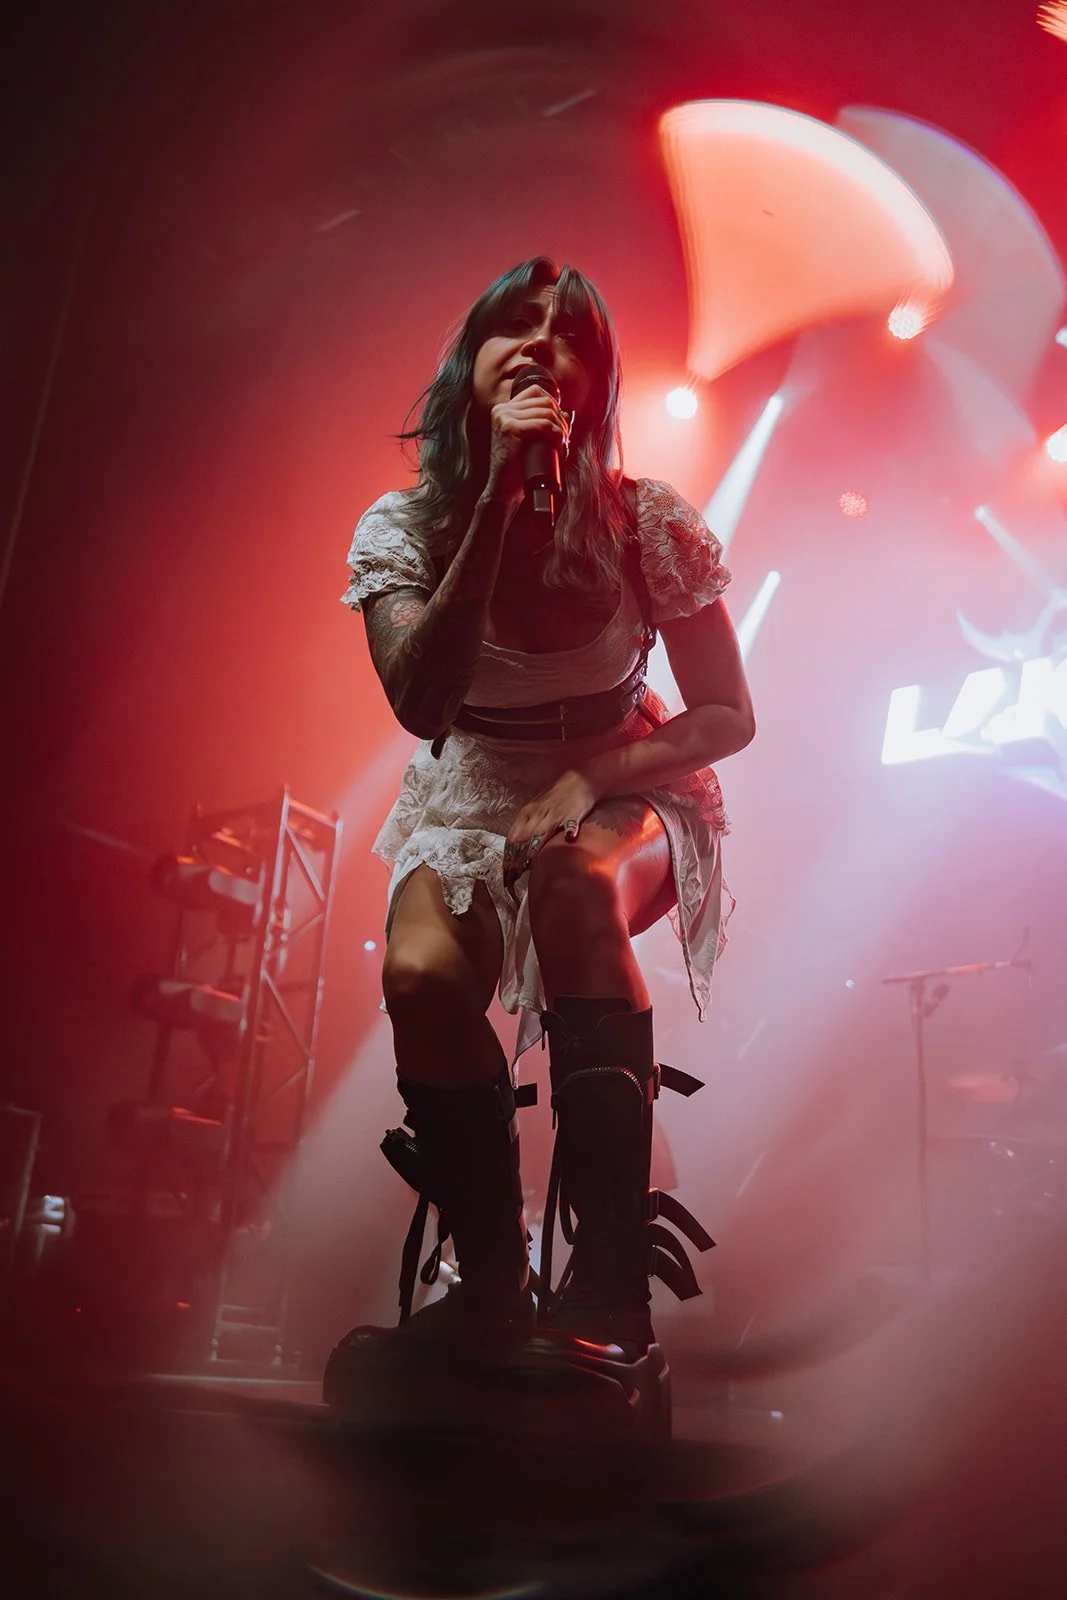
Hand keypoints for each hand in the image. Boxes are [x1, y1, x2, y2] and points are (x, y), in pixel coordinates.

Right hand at [484, 384, 569, 504]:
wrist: (503, 488)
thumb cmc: (518, 467)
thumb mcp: (531, 440)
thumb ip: (545, 423)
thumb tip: (569, 413)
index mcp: (504, 409)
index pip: (535, 391)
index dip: (553, 402)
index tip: (560, 421)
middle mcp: (502, 410)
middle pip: (543, 400)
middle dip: (559, 416)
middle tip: (565, 434)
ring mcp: (504, 418)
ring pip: (545, 411)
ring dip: (560, 426)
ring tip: (563, 441)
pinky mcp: (510, 429)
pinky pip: (542, 424)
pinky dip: (555, 432)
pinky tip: (559, 442)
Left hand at [502, 770, 598, 895]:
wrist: (579, 780)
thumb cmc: (556, 798)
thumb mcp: (536, 810)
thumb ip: (528, 828)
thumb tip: (517, 850)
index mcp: (527, 813)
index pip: (512, 838)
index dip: (507, 858)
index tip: (505, 874)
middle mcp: (538, 814)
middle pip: (522, 839)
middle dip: (515, 860)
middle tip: (511, 879)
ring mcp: (555, 814)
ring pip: (540, 834)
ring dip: (531, 852)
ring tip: (525, 869)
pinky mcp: (573, 814)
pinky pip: (570, 823)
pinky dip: (569, 831)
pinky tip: (569, 839)